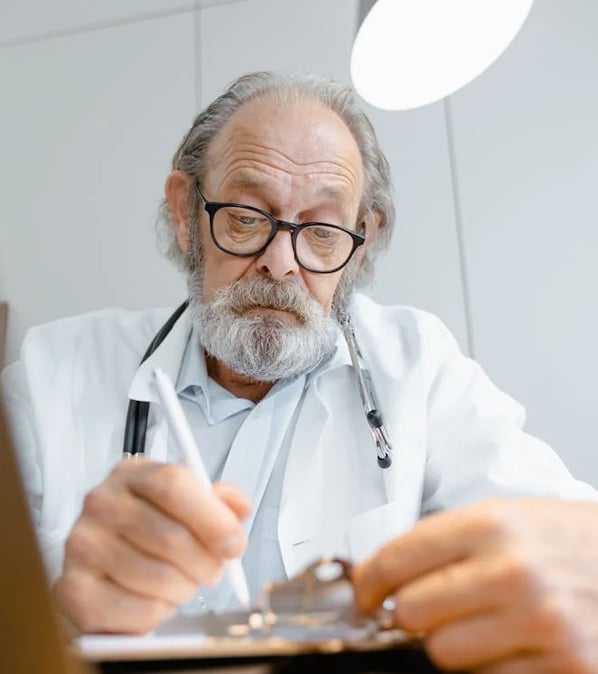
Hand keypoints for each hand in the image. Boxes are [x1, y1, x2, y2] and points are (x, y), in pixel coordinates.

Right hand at [54, 458, 250, 633]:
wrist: (101, 567)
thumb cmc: (148, 531)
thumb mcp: (186, 503)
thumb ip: (218, 501)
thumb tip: (240, 508)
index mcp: (133, 474)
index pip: (174, 485)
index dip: (213, 518)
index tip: (234, 543)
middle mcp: (102, 503)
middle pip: (171, 536)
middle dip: (205, 562)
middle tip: (212, 570)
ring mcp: (83, 545)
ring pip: (159, 577)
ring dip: (184, 588)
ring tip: (181, 582)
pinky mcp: (75, 590)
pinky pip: (140, 609)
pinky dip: (160, 611)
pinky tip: (154, 597)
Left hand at [352, 498, 597, 672]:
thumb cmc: (555, 538)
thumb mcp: (498, 518)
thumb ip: (437, 543)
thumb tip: (375, 578)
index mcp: (491, 525)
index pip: (397, 558)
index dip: (367, 582)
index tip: (363, 595)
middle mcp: (514, 572)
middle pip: (411, 613)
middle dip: (406, 615)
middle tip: (421, 609)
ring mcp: (542, 623)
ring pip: (443, 654)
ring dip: (446, 643)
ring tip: (475, 622)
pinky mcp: (567, 666)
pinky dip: (486, 666)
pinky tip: (507, 642)